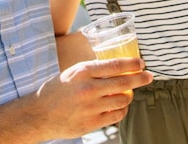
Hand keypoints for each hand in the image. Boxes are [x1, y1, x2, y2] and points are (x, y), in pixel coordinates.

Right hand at [28, 57, 152, 138]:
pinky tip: (119, 106)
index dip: (132, 64)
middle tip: (148, 76)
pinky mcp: (91, 123)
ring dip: (128, 96)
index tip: (141, 63)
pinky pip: (116, 116)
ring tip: (127, 94)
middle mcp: (88, 89)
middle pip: (123, 83)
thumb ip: (92, 70)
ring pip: (122, 100)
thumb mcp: (72, 73)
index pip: (115, 65)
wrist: (39, 114)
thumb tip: (117, 66)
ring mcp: (90, 107)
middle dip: (140, 79)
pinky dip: (121, 110)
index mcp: (82, 72)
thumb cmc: (56, 91)